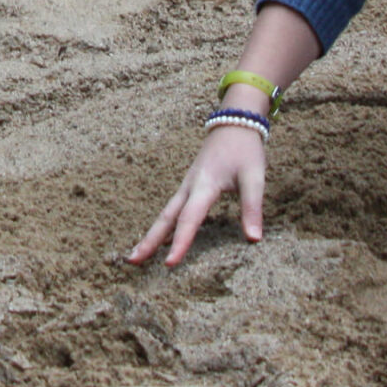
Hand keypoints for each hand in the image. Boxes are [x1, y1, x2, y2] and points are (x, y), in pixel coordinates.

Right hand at [126, 114, 265, 266]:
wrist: (235, 123)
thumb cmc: (245, 150)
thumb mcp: (254, 177)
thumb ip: (252, 208)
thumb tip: (253, 240)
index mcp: (204, 185)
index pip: (189, 219)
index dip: (180, 242)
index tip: (169, 264)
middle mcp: (189, 187)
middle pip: (166, 218)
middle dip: (149, 240)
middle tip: (132, 261)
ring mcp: (187, 186)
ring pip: (166, 214)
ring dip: (152, 235)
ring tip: (137, 256)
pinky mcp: (189, 186)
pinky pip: (172, 209)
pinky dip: (162, 225)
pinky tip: (158, 237)